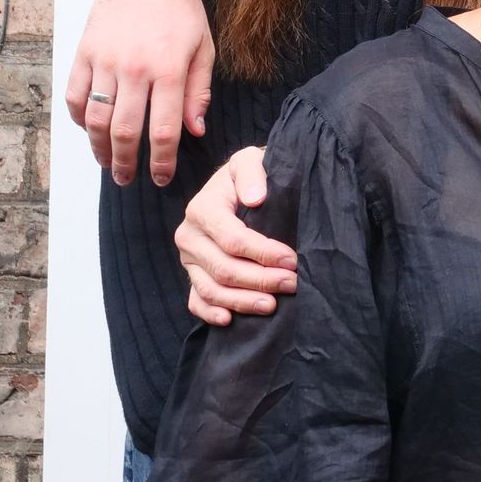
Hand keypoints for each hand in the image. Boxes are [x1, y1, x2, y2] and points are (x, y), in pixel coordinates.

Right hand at [63, 0, 215, 186]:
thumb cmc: (180, 11)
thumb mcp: (204, 48)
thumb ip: (198, 92)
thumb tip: (196, 131)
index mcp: (168, 70)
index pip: (165, 129)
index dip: (162, 160)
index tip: (161, 177)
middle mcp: (134, 69)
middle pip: (125, 131)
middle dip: (126, 163)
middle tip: (127, 179)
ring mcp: (104, 61)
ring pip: (95, 118)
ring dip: (99, 147)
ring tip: (107, 162)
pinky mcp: (83, 52)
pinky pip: (73, 95)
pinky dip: (77, 118)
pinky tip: (89, 130)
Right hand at [175, 147, 296, 325]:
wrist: (235, 184)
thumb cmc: (248, 175)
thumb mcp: (249, 160)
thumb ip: (252, 173)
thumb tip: (256, 197)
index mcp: (202, 209)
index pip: (233, 239)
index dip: (263, 253)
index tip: (291, 260)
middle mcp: (189, 236)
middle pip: (224, 269)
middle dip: (260, 280)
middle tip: (292, 284)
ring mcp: (188, 259)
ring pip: (211, 289)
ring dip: (242, 301)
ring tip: (272, 305)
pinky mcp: (192, 274)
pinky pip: (195, 301)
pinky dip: (210, 313)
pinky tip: (230, 320)